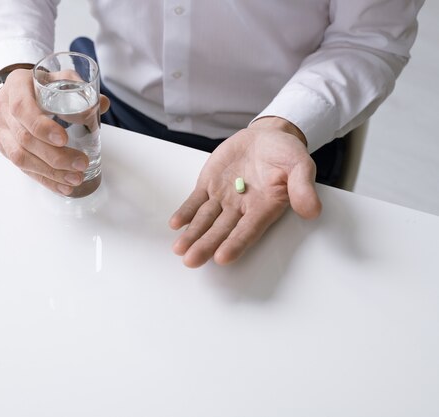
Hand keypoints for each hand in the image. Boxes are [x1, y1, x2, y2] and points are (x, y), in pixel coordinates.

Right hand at [0, 68, 109, 194]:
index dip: (42, 127)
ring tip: (75, 178)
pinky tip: (63, 187)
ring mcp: (2, 131)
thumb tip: (102, 105)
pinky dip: (45, 180)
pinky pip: (23, 168)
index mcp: (16, 86)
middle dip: (55, 156)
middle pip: (25, 139)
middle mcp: (4, 109)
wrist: (19, 90)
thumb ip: (79, 89)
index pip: (22, 109)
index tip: (63, 139)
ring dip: (51, 172)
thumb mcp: (59, 78)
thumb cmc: (41, 84)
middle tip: (80, 163)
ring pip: (21, 158)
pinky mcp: (5, 148)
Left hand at [169, 117, 321, 267]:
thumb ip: (302, 187)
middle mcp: (242, 208)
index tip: (223, 257)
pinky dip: (185, 213)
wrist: (266, 137)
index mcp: (265, 207)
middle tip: (192, 261)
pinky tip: (175, 224)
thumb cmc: (285, 153)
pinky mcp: (209, 186)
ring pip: (205, 220)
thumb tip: (312, 210)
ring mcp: (223, 198)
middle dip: (206, 245)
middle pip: (222, 230)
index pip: (249, 230)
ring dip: (192, 235)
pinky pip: (195, 202)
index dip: (236, 243)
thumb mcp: (300, 164)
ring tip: (179, 249)